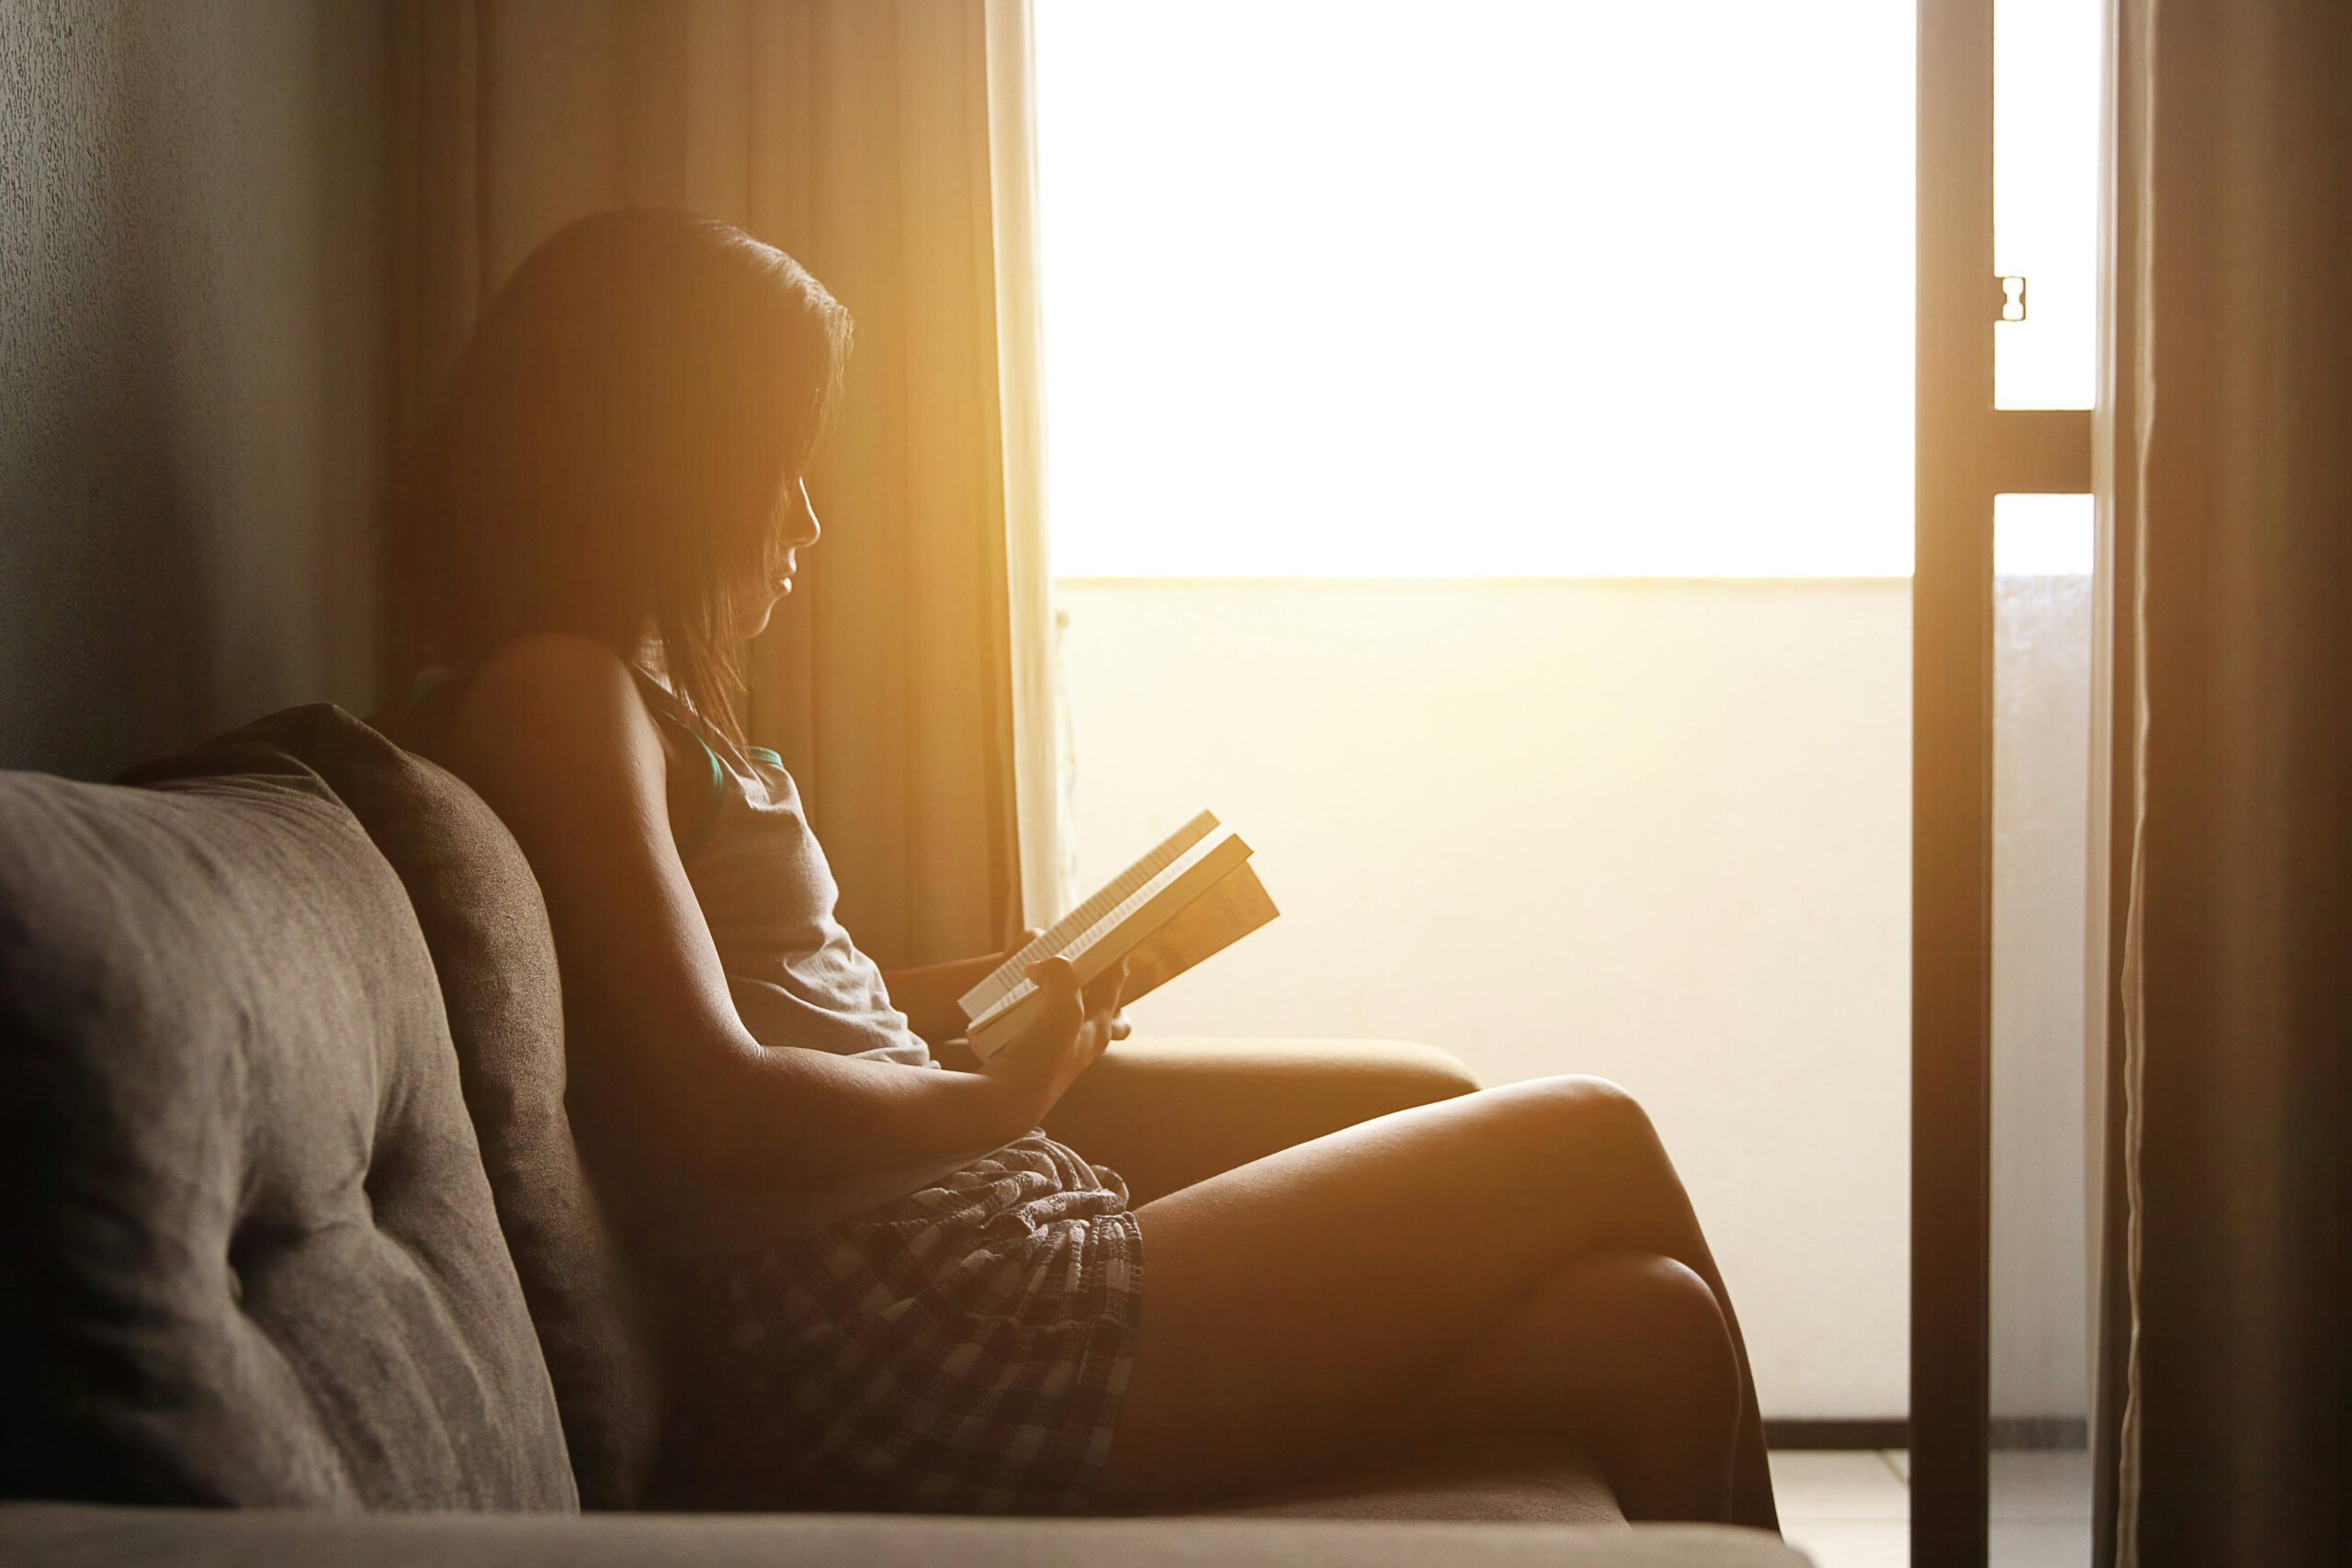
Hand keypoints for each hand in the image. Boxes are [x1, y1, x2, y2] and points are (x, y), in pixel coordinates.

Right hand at [976, 954, 1128, 1130]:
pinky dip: (1036, 1004)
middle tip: (1075, 956)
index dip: (1115, 959)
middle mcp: (1083, 1039)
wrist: (1004, 1101)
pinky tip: (1021, 998)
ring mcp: (1058, 1047)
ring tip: (1043, 973)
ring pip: (1066, 1009)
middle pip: (1097, 1000)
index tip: (1110, 938)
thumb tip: (1045, 965)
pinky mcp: (1035, 1052)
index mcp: (1098, 1029)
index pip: (1115, 987)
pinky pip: (1040, 1020)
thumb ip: (1062, 976)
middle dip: (1091, 977)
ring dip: (1059, 989)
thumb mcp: (1062, 1009)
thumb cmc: (1041, 1058)